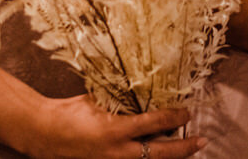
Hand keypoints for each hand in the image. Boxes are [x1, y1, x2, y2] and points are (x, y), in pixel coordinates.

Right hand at [14, 95, 204, 158]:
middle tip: (202, 140)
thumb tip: (142, 94)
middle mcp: (117, 152)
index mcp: (115, 130)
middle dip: (184, 148)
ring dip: (170, 157)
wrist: (45, 134)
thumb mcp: (98, 100)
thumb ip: (121, 102)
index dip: (174, 118)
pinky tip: (159, 154)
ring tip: (188, 149)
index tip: (187, 112)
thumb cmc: (70, 112)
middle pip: (160, 154)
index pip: (154, 124)